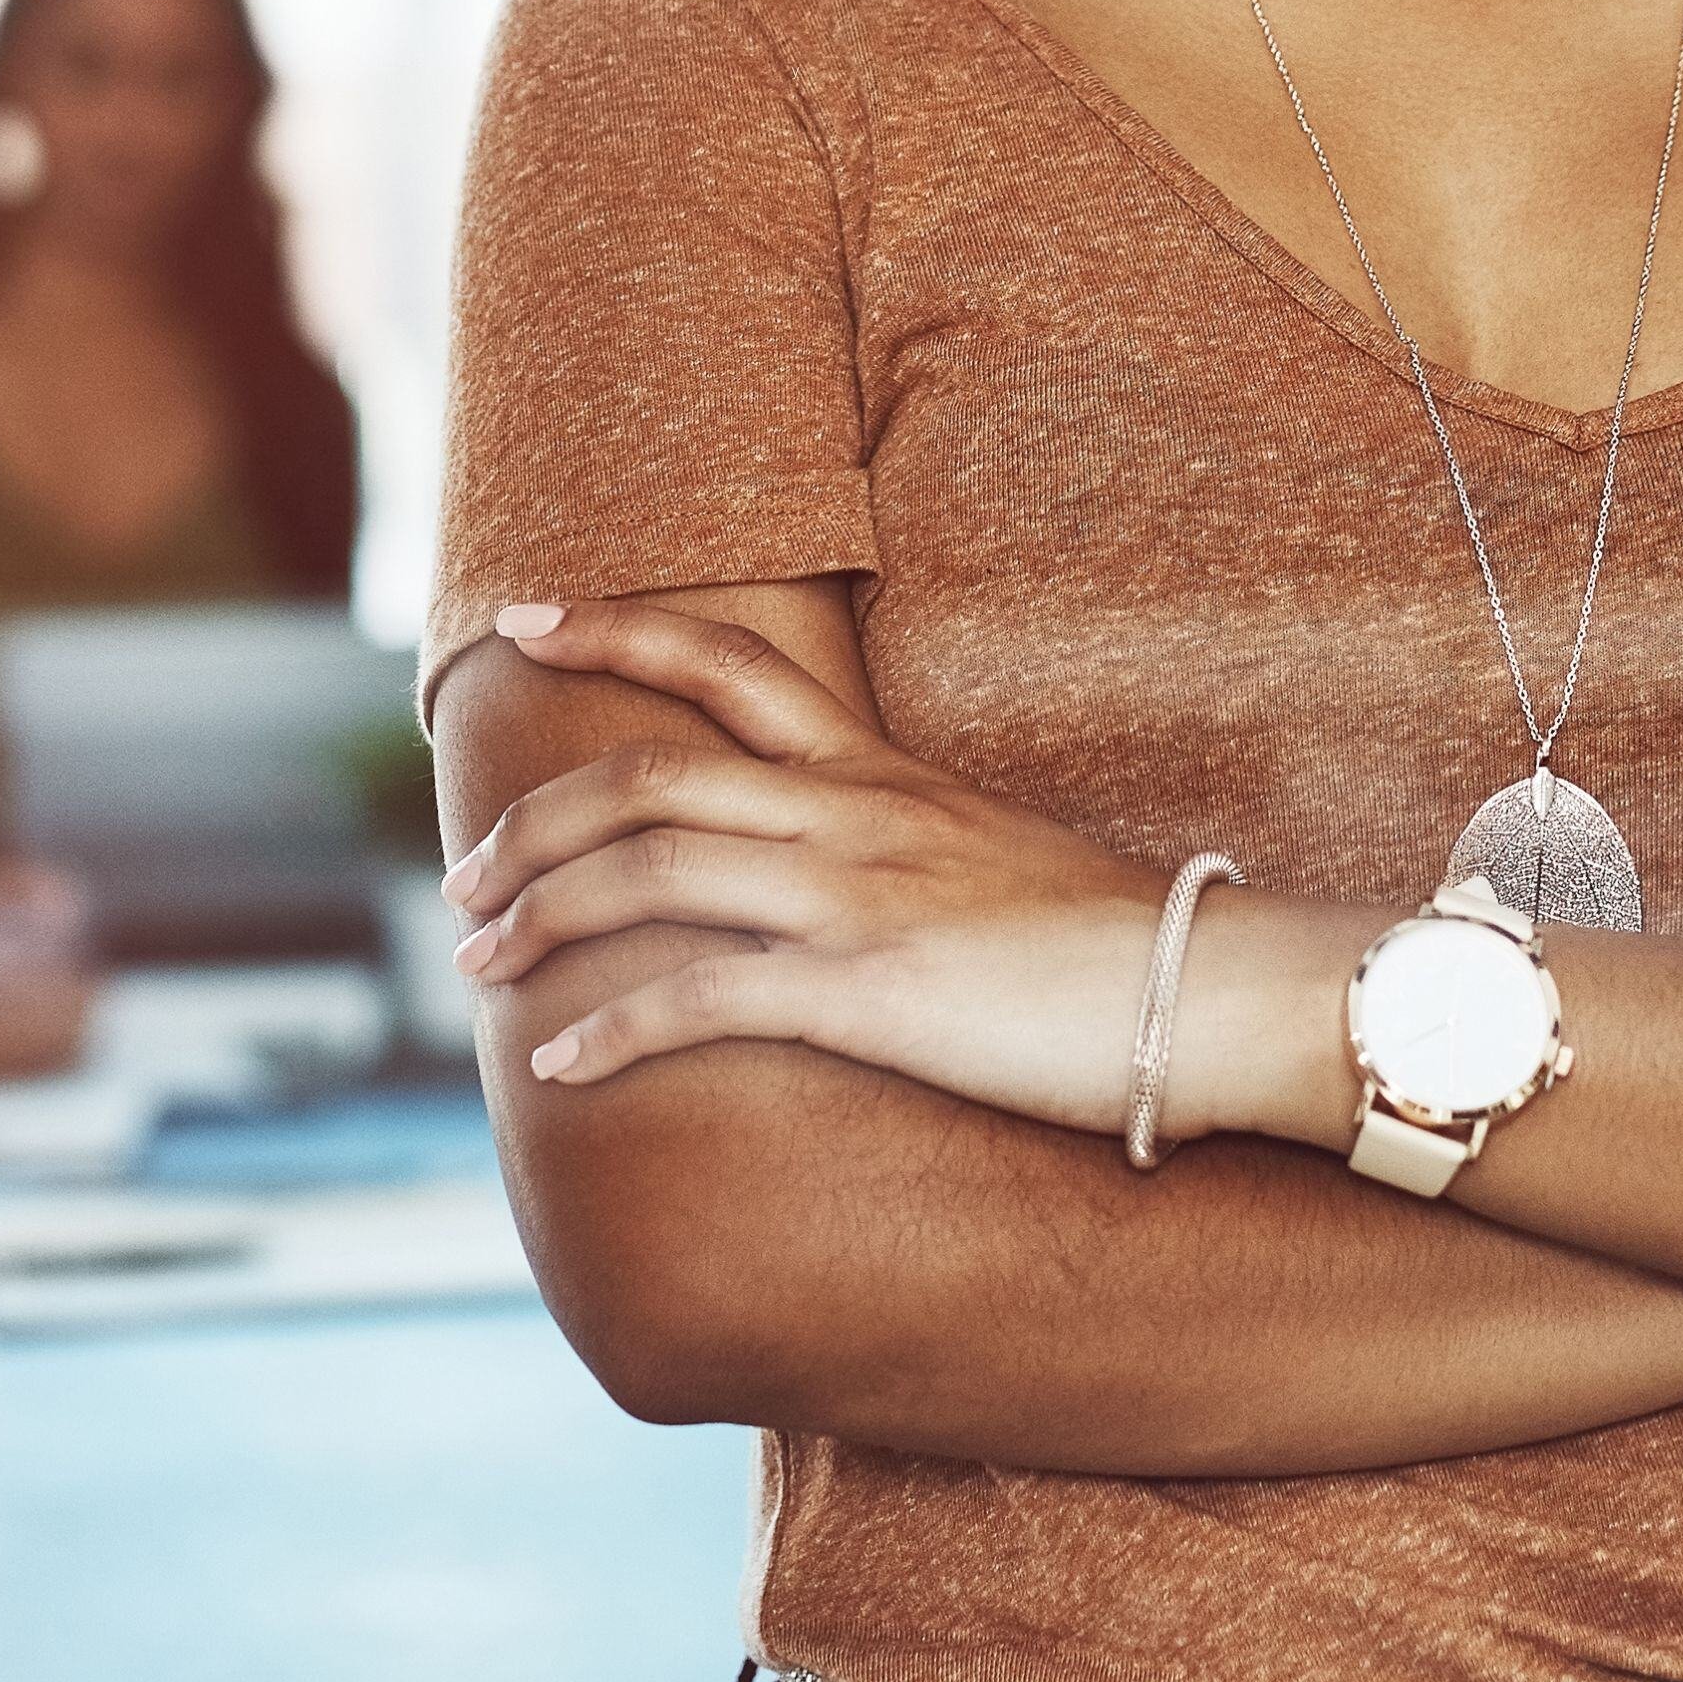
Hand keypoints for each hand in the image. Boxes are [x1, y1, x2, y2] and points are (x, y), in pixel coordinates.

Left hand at [441, 599, 1170, 1131]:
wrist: (1222, 989)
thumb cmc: (1123, 946)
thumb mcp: (996, 863)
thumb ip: (908, 855)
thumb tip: (850, 885)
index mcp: (883, 775)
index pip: (728, 668)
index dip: (614, 629)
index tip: (522, 618)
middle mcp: (855, 816)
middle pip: (647, 776)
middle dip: (530, 823)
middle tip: (460, 876)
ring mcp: (859, 898)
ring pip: (651, 870)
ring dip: (542, 914)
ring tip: (478, 962)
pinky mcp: (873, 991)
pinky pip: (704, 998)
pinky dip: (612, 1028)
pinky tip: (559, 1062)